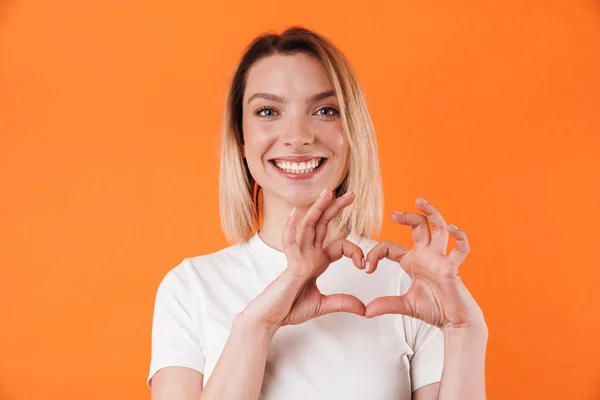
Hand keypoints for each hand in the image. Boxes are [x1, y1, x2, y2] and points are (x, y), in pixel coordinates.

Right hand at [243, 189, 365, 328]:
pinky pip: (289, 243)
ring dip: (317, 209)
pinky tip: (295, 213)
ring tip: (327, 193)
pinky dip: (291, 227)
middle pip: (322, 225)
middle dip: (335, 208)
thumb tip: (364, 308)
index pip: (339, 245)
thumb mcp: (323, 305)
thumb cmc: (291, 308)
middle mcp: (307, 254)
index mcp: (316, 261)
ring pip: (307, 227)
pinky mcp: (290, 265)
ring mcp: (298, 257)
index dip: (355, 251)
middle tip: (351, 194)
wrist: (272, 318)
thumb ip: (343, 303)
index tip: (364, 265)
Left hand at [364, 197, 484, 329]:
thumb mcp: (405, 305)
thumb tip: (367, 311)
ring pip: (439, 228)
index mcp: (413, 261)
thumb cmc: (434, 309)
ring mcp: (441, 258)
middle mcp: (427, 255)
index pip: (390, 247)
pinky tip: (452, 228)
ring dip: (431, 213)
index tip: (367, 267)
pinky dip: (459, 237)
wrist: (454, 321)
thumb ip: (386, 304)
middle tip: (393, 214)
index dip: (376, 254)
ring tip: (420, 201)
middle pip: (419, 226)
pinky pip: (460, 249)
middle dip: (407, 217)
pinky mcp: (452, 267)